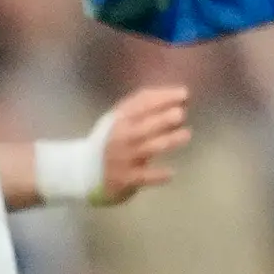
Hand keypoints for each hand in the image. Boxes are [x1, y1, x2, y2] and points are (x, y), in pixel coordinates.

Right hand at [93, 84, 190, 202]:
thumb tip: (179, 96)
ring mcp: (123, 157)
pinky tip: (171, 173)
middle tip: (181, 114)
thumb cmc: (114, 140)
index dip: (163, 97)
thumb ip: (145, 106)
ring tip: (186, 134)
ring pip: (147, 148)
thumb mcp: (122, 119)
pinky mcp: (125, 178)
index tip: (184, 94)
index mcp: (120, 118)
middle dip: (162, 118)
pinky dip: (156, 175)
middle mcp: (120, 136)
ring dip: (167, 141)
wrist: (87, 171)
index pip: (141, 104)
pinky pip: (143, 177)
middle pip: (143, 126)